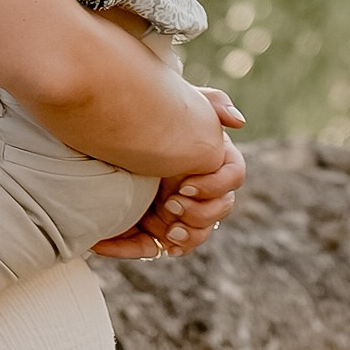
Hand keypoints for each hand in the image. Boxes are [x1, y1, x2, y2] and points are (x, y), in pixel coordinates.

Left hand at [94, 98, 244, 262]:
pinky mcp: (155, 225)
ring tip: (168, 232)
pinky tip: (153, 246)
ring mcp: (182, 209)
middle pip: (221, 209)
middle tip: (170, 206)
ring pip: (200, 233)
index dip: (215, 185)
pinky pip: (159, 245)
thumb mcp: (181, 102)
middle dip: (200, 213)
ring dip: (189, 236)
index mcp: (212, 159)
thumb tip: (240, 121)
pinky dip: (152, 247)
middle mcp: (202, 187)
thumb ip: (212, 102)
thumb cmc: (152, 113)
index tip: (186, 185)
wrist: (109, 129)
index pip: (233, 176)